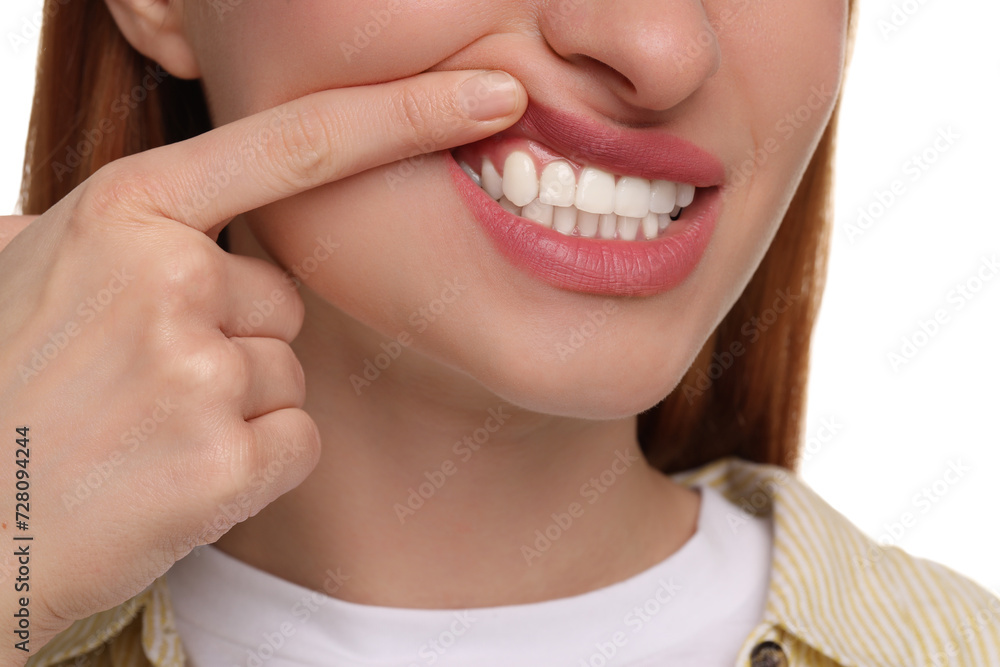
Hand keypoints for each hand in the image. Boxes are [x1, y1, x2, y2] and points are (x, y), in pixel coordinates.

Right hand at [0, 69, 523, 662]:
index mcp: (126, 210)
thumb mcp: (23, 268)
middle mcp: (168, 276)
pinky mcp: (226, 459)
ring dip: (237, 408)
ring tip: (146, 430)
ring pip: (290, 374)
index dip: (409, 112)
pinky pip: (297, 442)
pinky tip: (173, 476)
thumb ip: (106, 230)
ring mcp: (198, 369)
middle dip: (235, 339)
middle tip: (146, 380)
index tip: (493, 92)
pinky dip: (251, 467)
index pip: (299, 142)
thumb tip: (135, 214)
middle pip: (286, 298)